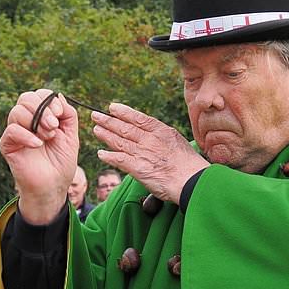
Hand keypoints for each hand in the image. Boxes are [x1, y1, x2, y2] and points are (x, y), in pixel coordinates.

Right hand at [0, 90, 79, 224]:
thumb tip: (57, 96)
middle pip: (26, 98)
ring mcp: (15, 132)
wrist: (54, 186)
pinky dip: (26, 135)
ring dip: (36, 122)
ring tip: (48, 137)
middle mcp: (26, 121)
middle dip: (43, 110)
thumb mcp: (72, 135)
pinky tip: (38, 145)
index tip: (60, 115)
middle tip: (54, 127)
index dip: (49, 100)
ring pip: (17, 111)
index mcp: (40, 117)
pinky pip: (11, 130)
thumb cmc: (61, 162)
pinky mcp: (7, 145)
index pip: (39, 95)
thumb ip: (68, 114)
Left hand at [93, 103, 209, 203]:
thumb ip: (163, 136)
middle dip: (108, 121)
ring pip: (120, 141)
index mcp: (161, 131)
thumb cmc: (189, 164)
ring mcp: (143, 153)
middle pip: (125, 128)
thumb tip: (154, 133)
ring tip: (96, 130)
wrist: (192, 180)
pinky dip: (109, 156)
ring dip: (106, 135)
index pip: (138, 118)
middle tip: (96, 116)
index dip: (123, 112)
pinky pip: (120, 160)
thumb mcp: (177, 141)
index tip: (112, 107)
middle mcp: (150, 140)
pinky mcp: (139, 169)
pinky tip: (101, 153)